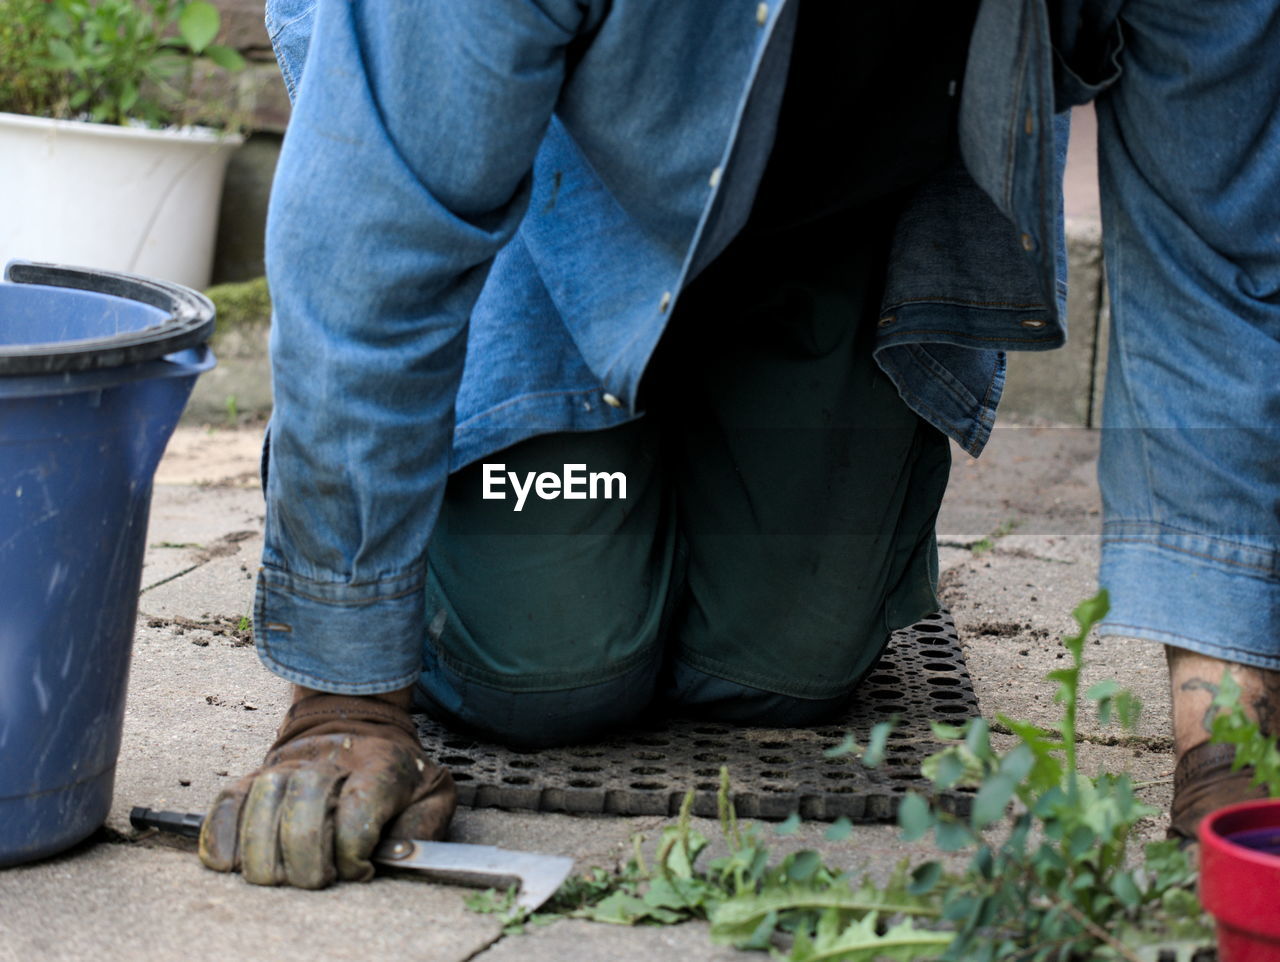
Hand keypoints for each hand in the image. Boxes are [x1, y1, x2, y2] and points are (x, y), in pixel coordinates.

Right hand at [198, 688, 455, 887]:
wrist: (356, 725)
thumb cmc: (395, 774)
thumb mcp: (432, 793)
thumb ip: (425, 827)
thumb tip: (399, 856)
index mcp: (380, 766)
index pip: (357, 810)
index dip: (353, 852)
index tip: (359, 869)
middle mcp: (328, 761)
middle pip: (305, 812)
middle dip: (307, 860)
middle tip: (316, 880)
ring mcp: (287, 765)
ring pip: (263, 805)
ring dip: (264, 853)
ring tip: (278, 877)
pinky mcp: (255, 774)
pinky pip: (228, 801)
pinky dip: (221, 834)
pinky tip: (230, 862)